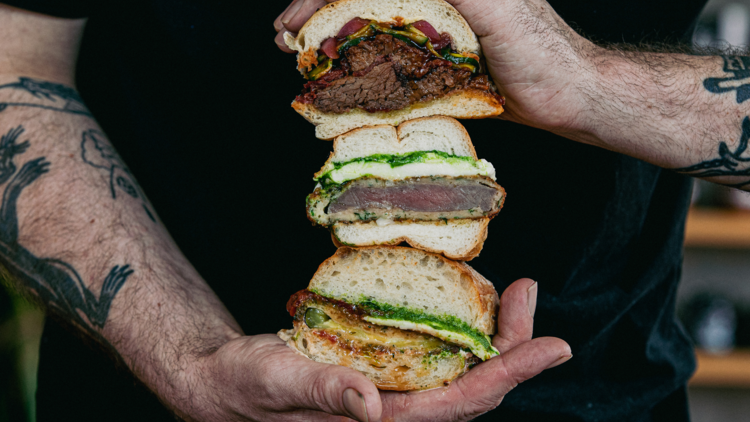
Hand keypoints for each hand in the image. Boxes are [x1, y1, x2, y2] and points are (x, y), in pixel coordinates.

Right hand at [184, 278, 569, 420]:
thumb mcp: (281, 381)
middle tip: (530, 291)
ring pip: (461, 370)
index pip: (464, 403)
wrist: (227, 383)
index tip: (556, 345)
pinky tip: (464, 300)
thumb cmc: (249, 387)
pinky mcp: (383, 372)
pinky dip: (458, 328)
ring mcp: (394, 393)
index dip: (513, 373)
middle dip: (514, 344)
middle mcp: (400, 412)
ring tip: (514, 291)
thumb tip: (373, 407)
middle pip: (476, 385)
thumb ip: (325, 392)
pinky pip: (434, 355)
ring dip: (493, 333)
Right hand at [273, 0, 596, 136]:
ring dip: (332, 32)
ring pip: (372, 18)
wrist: (570, 95)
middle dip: (318, 8)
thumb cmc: (542, 53)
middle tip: (285, 36)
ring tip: (298, 52)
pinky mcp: (441, 52)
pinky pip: (391, 47)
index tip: (295, 17)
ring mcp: (437, 22)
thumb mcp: (497, 7)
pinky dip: (360, 56)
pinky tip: (340, 71)